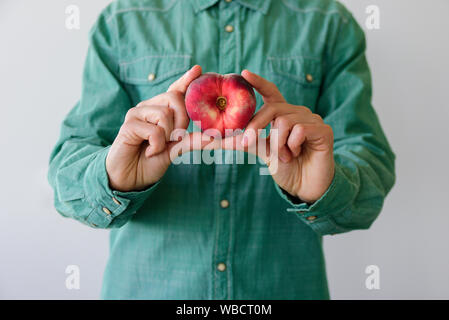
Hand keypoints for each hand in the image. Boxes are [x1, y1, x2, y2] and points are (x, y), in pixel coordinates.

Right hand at [106, 65, 201, 191]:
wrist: (129, 178)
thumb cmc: (151, 161)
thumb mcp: (176, 150)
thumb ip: (193, 141)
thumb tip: (214, 136)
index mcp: (161, 110)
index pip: (175, 91)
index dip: (186, 80)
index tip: (199, 70)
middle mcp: (149, 107)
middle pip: (175, 98)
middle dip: (182, 121)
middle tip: (175, 138)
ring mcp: (137, 113)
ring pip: (165, 114)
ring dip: (167, 136)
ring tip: (158, 147)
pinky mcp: (129, 124)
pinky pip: (154, 130)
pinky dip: (157, 145)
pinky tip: (148, 151)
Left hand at [241, 70, 334, 202]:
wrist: (305, 187)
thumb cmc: (285, 168)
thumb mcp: (261, 152)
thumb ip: (243, 142)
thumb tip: (213, 139)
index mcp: (283, 115)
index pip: (271, 92)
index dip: (259, 82)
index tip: (244, 73)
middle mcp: (298, 113)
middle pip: (272, 109)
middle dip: (256, 126)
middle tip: (246, 143)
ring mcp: (312, 120)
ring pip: (284, 122)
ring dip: (277, 144)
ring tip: (284, 156)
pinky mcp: (323, 130)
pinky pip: (300, 130)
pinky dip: (292, 145)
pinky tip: (296, 154)